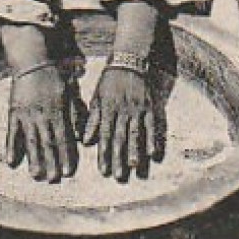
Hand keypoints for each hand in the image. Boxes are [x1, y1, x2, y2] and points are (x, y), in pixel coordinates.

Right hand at [6, 66, 81, 181]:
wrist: (32, 61)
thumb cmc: (54, 77)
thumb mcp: (69, 93)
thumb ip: (75, 113)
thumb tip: (82, 134)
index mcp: (57, 110)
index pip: (63, 137)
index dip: (66, 155)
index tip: (68, 171)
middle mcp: (42, 115)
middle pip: (47, 143)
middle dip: (51, 162)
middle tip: (53, 179)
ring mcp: (26, 115)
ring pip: (31, 141)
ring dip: (34, 159)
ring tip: (36, 175)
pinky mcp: (13, 113)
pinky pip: (12, 133)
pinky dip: (11, 147)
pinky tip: (11, 161)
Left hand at [82, 65, 162, 181]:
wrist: (128, 62)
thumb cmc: (109, 83)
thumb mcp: (96, 98)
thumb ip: (92, 120)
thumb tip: (85, 141)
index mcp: (107, 109)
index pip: (104, 135)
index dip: (104, 154)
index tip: (103, 171)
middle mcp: (122, 111)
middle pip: (120, 137)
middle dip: (119, 157)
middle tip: (119, 175)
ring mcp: (137, 109)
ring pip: (136, 133)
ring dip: (136, 151)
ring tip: (135, 166)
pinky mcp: (150, 107)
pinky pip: (152, 125)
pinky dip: (153, 139)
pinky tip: (153, 153)